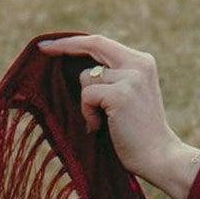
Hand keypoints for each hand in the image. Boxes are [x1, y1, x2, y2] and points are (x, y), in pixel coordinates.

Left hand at [37, 34, 199, 198]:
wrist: (158, 156)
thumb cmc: (138, 133)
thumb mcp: (128, 95)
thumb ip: (112, 77)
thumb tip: (76, 68)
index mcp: (142, 62)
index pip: (102, 43)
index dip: (75, 42)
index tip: (51, 44)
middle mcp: (139, 64)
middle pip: (93, 45)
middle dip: (64, 46)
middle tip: (42, 49)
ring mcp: (131, 77)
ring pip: (87, 77)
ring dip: (87, 102)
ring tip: (103, 121)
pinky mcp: (121, 94)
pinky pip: (87, 95)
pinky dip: (88, 114)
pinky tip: (101, 126)